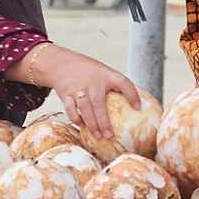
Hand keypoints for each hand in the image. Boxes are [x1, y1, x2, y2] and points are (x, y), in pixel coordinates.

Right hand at [25, 45, 139, 138]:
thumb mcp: (104, 72)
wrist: (61, 63)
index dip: (132, 94)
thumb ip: (115, 85)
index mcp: (106, 75)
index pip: (123, 82)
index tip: (138, 108)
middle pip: (99, 103)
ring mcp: (78, 88)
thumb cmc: (88, 72)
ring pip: (85, 109)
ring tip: (99, 136)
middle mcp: (93, 82)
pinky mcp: (66, 94)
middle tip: (110, 136)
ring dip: (92, 124)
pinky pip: (70, 109)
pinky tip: (81, 125)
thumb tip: (134, 106)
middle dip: (104, 122)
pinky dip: (75, 119)